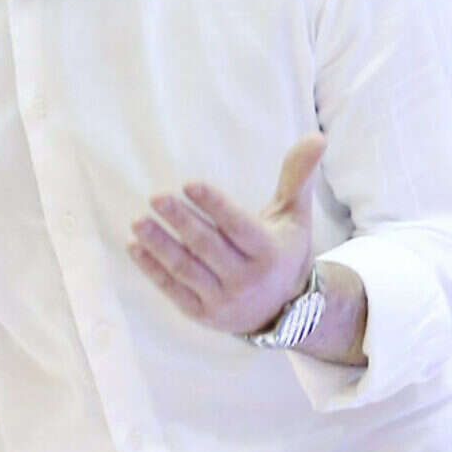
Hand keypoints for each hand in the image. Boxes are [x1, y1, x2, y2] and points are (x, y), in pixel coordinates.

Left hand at [128, 134, 326, 334]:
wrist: (286, 310)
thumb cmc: (284, 251)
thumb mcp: (295, 216)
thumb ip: (298, 177)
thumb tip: (316, 137)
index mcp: (269, 252)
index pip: (237, 226)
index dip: (214, 205)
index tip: (188, 184)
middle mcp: (247, 279)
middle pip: (207, 246)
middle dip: (181, 221)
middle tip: (156, 197)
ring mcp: (223, 300)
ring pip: (187, 269)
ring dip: (160, 245)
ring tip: (138, 222)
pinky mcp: (203, 314)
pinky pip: (174, 291)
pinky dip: (152, 270)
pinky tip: (135, 247)